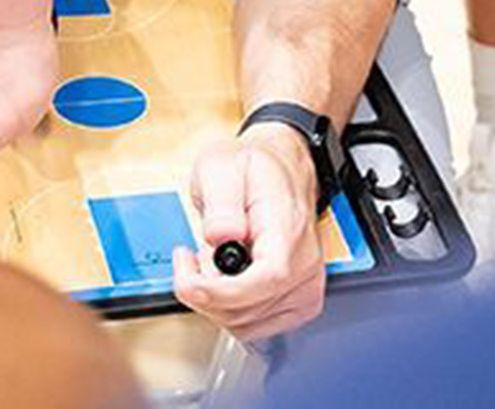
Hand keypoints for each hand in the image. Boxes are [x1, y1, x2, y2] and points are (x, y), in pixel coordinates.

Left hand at [170, 126, 326, 341]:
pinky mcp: (299, 300)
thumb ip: (220, 201)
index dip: (220, 291)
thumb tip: (221, 235)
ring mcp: (306, 285)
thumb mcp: (222, 166)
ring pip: (249, 325)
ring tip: (208, 266)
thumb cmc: (254, 167)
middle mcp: (304, 263)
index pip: (265, 279)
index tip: (189, 276)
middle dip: (205, 292)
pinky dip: (232, 312)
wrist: (281, 169)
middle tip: (192, 257)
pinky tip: (225, 283)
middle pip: (249, 310)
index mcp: (288, 229)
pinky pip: (258, 327)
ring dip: (215, 303)